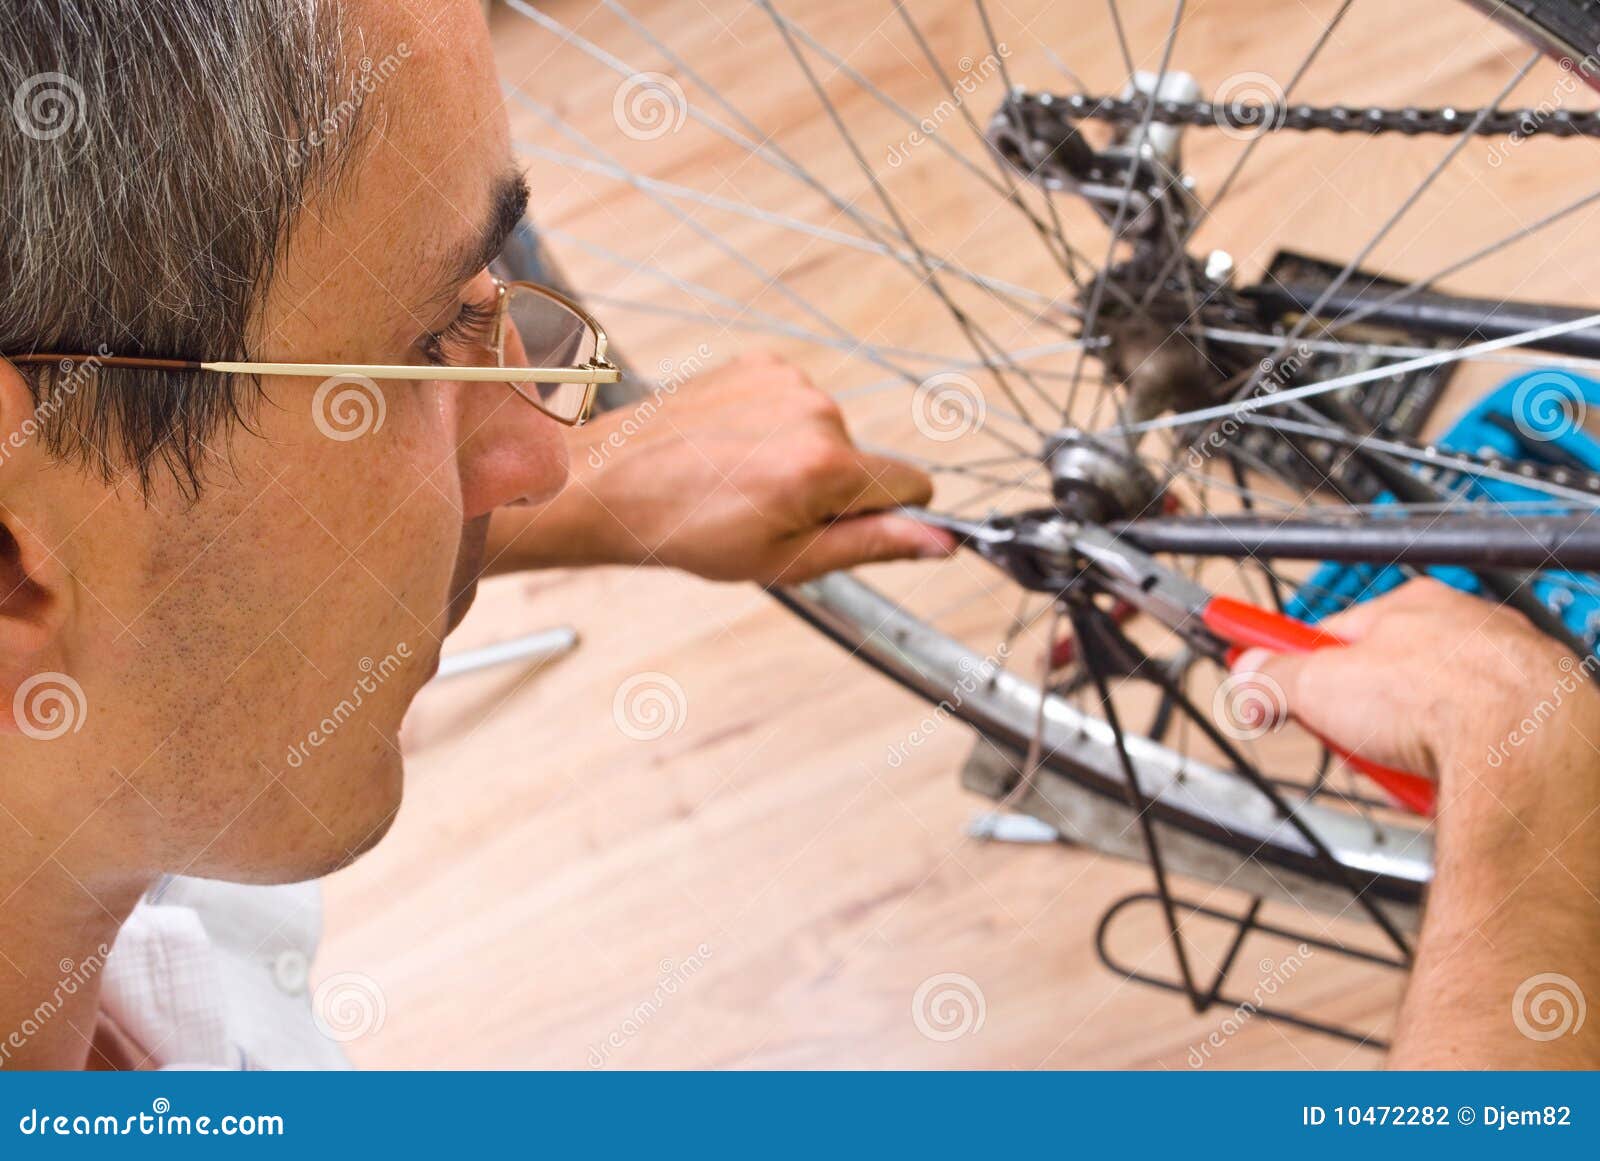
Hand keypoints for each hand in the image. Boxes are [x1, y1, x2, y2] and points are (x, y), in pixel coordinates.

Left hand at [487, 352, 955, 583]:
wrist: (612, 483)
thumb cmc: (688, 530)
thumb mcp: (790, 560)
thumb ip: (874, 545)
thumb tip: (941, 541)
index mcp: (825, 466)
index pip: (914, 485)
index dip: (890, 516)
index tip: (843, 528)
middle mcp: (814, 410)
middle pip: (867, 460)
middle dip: (834, 491)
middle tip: (769, 513)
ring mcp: (784, 379)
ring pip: (831, 432)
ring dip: (802, 459)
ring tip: (742, 482)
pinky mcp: (759, 363)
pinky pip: (797, 404)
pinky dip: (775, 428)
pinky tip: (733, 450)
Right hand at [1229, 577, 1599, 1067]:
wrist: (1523, 747)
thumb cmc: (1442, 697)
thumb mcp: (1319, 684)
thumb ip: (1273, 679)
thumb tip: (1247, 679)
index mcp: (1414, 606)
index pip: (1336, 631)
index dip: (1299, 661)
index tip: (1269, 671)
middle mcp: (1467, 631)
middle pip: (1386, 677)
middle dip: (1356, 717)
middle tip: (1340, 740)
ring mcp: (1507, 673)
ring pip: (1431, 715)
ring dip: (1401, 747)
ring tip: (1395, 766)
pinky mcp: (1534, 721)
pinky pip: (1474, 745)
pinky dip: (1450, 766)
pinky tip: (1438, 780)